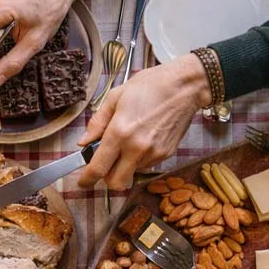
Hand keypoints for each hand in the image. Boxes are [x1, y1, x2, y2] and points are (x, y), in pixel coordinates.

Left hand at [76, 54, 212, 189]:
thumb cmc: (151, 86)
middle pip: (115, 183)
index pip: (98, 168)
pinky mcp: (166, 154)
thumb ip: (97, 122)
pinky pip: (145, 166)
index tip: (83, 182)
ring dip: (124, 166)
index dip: (86, 180)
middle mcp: (136, 147)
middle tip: (105, 164)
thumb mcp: (116, 96)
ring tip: (128, 142)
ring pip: (131, 174)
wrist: (186, 85)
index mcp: (120, 132)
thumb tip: (83, 142)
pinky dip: (138, 160)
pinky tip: (142, 140)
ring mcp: (153, 153)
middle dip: (106, 178)